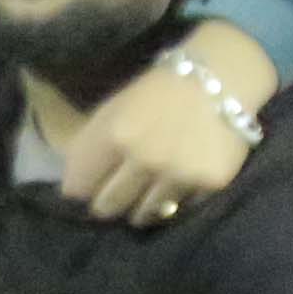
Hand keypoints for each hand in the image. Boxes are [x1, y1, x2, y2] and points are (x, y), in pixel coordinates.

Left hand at [53, 33, 266, 227]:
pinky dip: (177, 200)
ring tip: (149, 189)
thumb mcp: (114, 108)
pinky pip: (181, 208)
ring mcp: (178, 173)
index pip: (77, 186)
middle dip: (107, 202)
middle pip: (107, 207)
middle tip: (117, 193)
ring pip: (143, 215)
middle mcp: (145, 158)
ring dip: (141, 207)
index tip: (89, 186)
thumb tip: (71, 189)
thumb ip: (89, 146)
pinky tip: (181, 178)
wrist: (221, 78)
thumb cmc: (159, 91)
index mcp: (114, 134)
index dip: (81, 188)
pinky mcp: (210, 184)